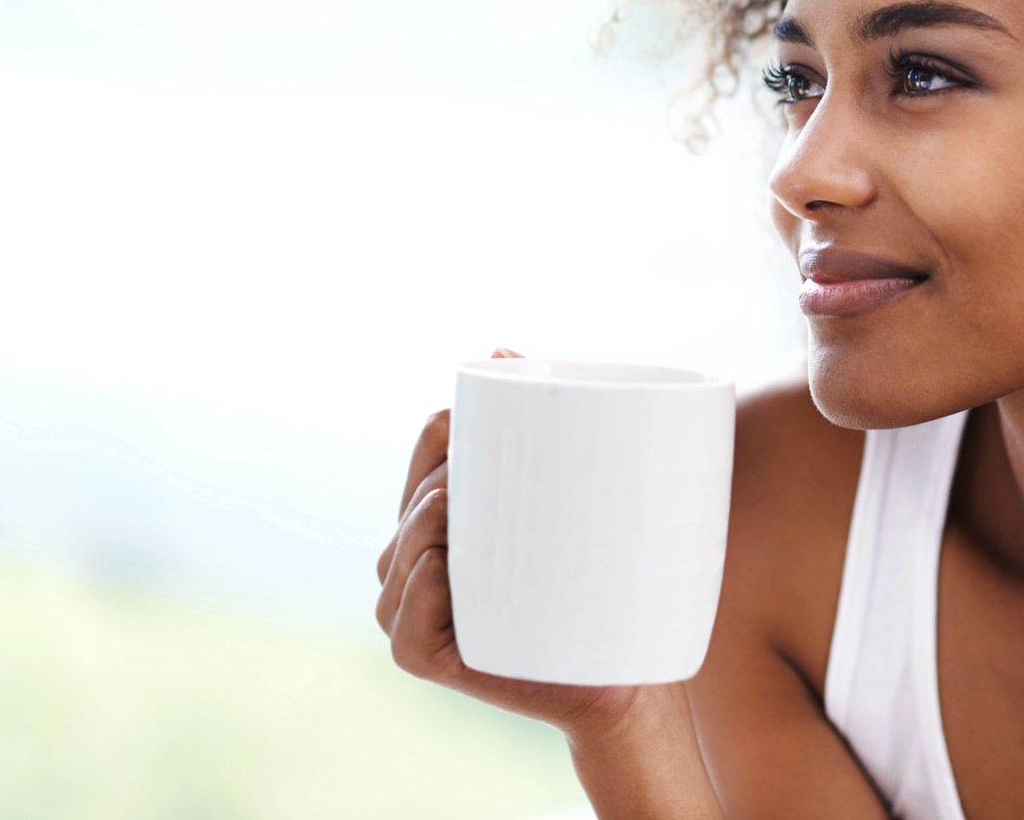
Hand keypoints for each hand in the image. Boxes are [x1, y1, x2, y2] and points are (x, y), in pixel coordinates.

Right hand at [374, 347, 646, 740]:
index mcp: (446, 516)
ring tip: (455, 500)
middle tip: (485, 458)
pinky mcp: (428, 659)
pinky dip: (417, 592)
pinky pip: (405, 624)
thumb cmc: (599, 583)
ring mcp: (416, 612)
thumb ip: (549, 422)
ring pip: (399, 555)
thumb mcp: (577, 497)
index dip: (446, 426)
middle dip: (439, 472)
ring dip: (423, 523)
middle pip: (413, 498)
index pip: (429, 451)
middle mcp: (418, 561)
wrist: (623, 677)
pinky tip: (439, 565)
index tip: (487, 410)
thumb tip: (499, 346)